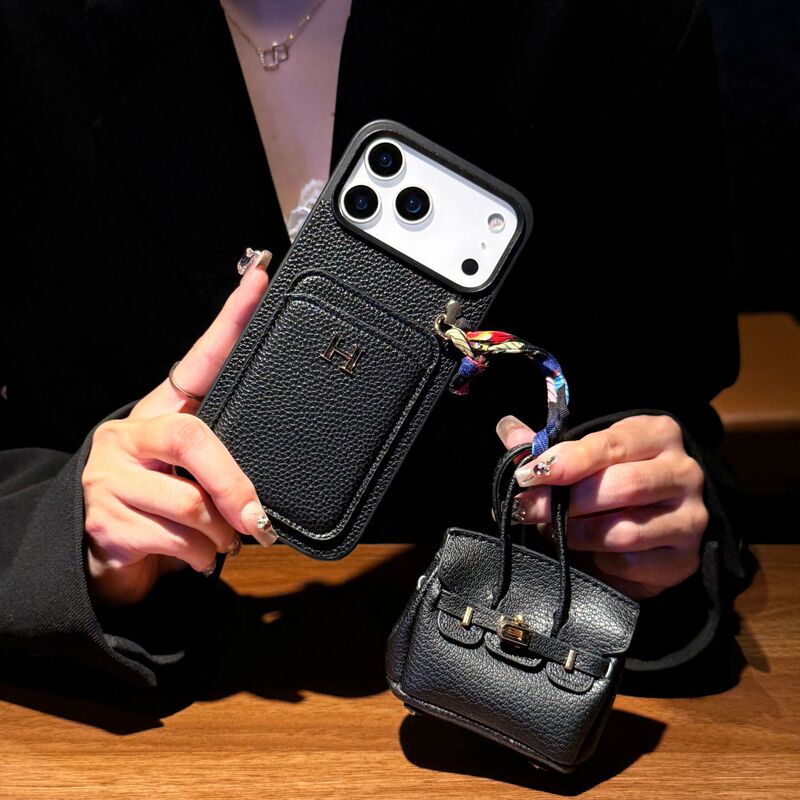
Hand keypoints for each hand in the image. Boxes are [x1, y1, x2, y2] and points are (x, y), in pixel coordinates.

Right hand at [82, 259, 277, 607]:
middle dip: (235, 485)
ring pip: (191, 504)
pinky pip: (176, 540)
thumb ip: (225, 467)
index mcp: (160, 415)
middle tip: (258, 520)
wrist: (108, 557)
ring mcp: (109, 475)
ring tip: (219, 540)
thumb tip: (270, 492)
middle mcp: (129, 434)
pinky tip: (194, 556)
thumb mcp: (196, 477)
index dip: (229, 321)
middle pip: (194, 439)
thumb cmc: (163, 508)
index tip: (257, 279)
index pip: (197, 360)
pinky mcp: (104, 519)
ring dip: (220, 535)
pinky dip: (201, 557)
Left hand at [495, 414, 707, 598]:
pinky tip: (585, 554)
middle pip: (621, 487)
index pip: (609, 445)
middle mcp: (683, 472)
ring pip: (624, 530)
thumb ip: (550, 446)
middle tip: (525, 510)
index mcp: (658, 434)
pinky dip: (598, 563)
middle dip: (563, 502)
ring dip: (577, 534)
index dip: (565, 461)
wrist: (661, 518)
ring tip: (552, 531)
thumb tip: (507, 430)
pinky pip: (631, 565)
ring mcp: (690, 518)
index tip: (527, 475)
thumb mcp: (588, 454)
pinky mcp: (684, 560)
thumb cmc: (614, 476)